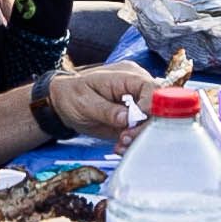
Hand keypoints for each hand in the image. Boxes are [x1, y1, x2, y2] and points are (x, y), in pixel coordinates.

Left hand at [30, 54, 148, 142]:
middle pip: (157, 107)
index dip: (151, 106)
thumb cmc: (71, 94)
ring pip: (152, 121)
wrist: (63, 103)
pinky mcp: (133, 118)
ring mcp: (136, 103)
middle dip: (144, 126)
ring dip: (139, 136)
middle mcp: (136, 87)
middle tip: (125, 138)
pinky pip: (142, 130)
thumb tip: (128, 118)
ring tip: (121, 144)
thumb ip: (106, 110)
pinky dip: (134, 140)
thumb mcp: (84, 102)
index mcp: (127, 75)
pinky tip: (121, 145)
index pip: (153, 88)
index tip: (137, 121)